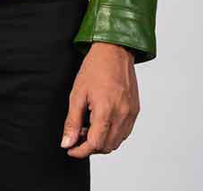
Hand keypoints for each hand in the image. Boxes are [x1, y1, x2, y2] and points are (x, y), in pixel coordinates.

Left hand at [60, 42, 139, 156]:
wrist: (115, 50)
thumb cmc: (95, 68)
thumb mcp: (77, 93)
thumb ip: (72, 121)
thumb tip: (66, 143)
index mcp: (106, 111)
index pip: (94, 144)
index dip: (80, 151)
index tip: (70, 149)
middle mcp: (122, 115)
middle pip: (106, 147)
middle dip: (90, 147)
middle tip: (77, 135)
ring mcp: (131, 114)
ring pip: (117, 142)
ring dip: (102, 142)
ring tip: (88, 127)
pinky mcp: (135, 110)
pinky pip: (124, 132)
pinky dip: (112, 134)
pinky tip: (101, 122)